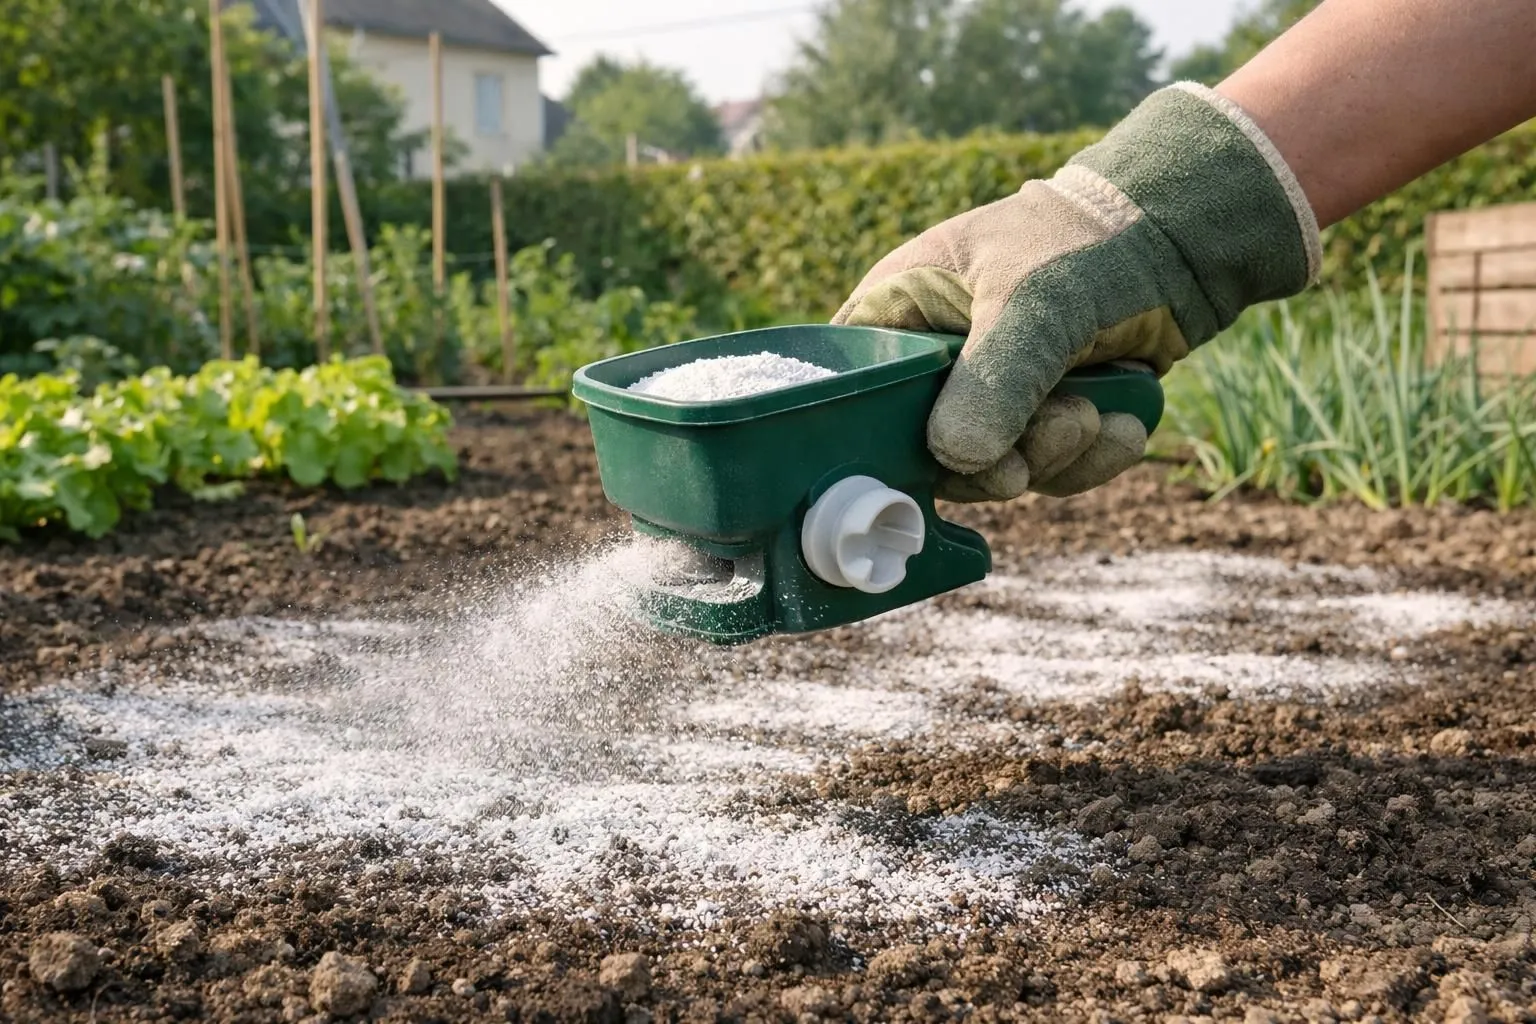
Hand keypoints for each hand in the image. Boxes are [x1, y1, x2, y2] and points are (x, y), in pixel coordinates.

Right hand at [834, 82, 1320, 501]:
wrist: (1182, 241)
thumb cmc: (1087, 244)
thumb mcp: (1034, 303)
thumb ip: (992, 378)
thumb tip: (956, 459)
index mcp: (898, 311)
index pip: (856, 389)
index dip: (885, 435)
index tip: (945, 458)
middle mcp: (931, 360)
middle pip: (925, 449)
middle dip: (995, 456)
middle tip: (1057, 430)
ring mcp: (984, 392)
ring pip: (990, 468)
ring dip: (1050, 457)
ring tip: (1098, 417)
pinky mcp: (1035, 418)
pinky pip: (1043, 468)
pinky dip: (1085, 460)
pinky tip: (1124, 430)